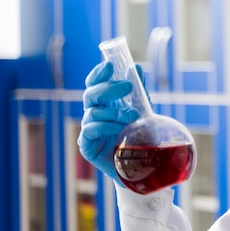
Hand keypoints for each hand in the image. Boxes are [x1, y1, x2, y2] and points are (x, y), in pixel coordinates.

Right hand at [77, 61, 141, 182]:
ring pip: (93, 113)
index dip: (98, 74)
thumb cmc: (135, 135)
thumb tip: (136, 68)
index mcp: (103, 103)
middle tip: (127, 86)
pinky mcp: (86, 146)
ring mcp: (88, 130)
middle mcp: (92, 114)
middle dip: (108, 88)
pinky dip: (105, 126)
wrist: (137, 166)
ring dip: (114, 111)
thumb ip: (138, 91)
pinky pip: (90, 131)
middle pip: (91, 95)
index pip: (94, 84)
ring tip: (132, 115)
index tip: (109, 65)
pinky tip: (119, 128)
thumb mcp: (141, 111)